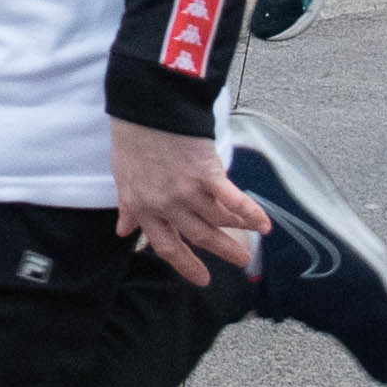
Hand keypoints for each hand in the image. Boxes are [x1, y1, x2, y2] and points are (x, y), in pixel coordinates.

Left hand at [111, 115, 264, 284]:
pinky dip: (250, 213)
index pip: (166, 246)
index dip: (185, 264)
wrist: (147, 108)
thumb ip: (128, 207)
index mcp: (144, 208)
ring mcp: (188, 192)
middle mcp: (167, 206)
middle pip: (200, 237)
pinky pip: (233, 200)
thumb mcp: (122, 177)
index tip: (202, 278)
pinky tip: (264, 223)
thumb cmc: (133, 137)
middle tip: (241, 262)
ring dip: (240, 231)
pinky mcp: (207, 174)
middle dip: (223, 251)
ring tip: (257, 238)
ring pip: (219, 220)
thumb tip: (123, 230)